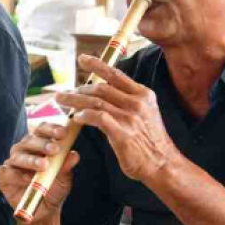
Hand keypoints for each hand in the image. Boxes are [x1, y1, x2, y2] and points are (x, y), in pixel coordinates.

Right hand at [0, 124, 79, 222]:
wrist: (45, 209)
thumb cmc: (54, 187)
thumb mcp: (64, 177)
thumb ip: (66, 165)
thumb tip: (74, 155)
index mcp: (38, 144)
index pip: (41, 130)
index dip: (50, 129)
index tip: (62, 133)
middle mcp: (23, 150)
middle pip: (29, 140)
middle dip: (42, 144)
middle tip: (55, 149)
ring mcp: (12, 162)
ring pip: (18, 155)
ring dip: (31, 160)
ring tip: (44, 166)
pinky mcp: (3, 176)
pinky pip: (7, 172)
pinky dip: (17, 175)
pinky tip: (28, 179)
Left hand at [55, 54, 178, 182]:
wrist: (163, 164)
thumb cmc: (149, 141)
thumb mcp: (143, 114)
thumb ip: (126, 102)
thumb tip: (100, 93)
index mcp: (143, 95)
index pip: (116, 75)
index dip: (97, 65)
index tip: (82, 59)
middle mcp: (137, 103)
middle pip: (101, 88)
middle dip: (79, 89)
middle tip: (64, 93)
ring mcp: (130, 118)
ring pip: (95, 102)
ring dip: (75, 101)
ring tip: (62, 101)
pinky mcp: (123, 133)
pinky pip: (97, 118)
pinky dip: (84, 116)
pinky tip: (76, 118)